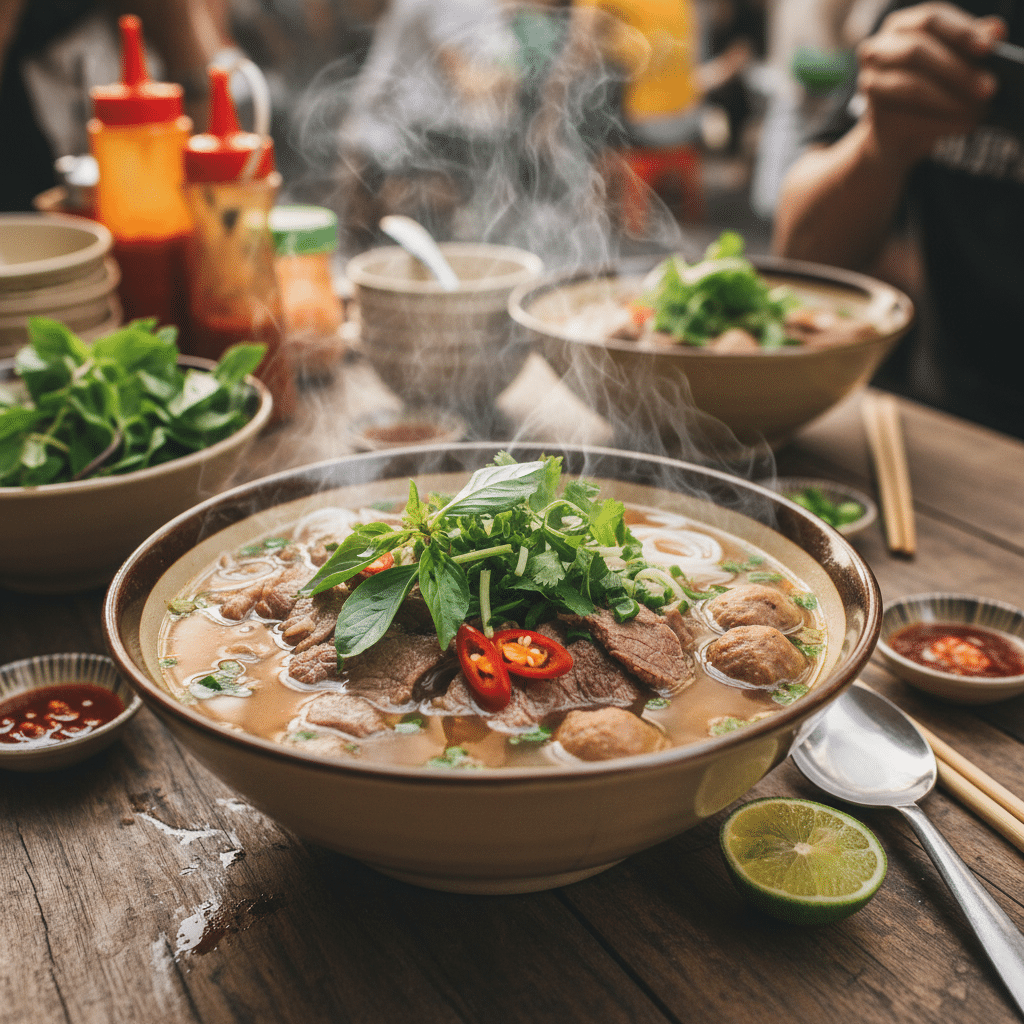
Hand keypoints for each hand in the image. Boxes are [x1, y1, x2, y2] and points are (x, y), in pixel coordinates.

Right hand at [856, 1, 1005, 162]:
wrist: (899, 135)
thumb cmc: (931, 90)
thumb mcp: (956, 60)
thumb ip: (973, 43)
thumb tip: (997, 30)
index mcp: (902, 25)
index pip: (932, 19)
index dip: (961, 31)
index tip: (988, 48)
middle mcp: (878, 48)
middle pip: (917, 51)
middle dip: (958, 70)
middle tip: (987, 88)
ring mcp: (869, 81)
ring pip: (912, 86)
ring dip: (950, 100)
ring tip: (976, 111)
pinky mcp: (872, 114)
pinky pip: (909, 117)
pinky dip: (941, 122)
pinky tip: (963, 125)